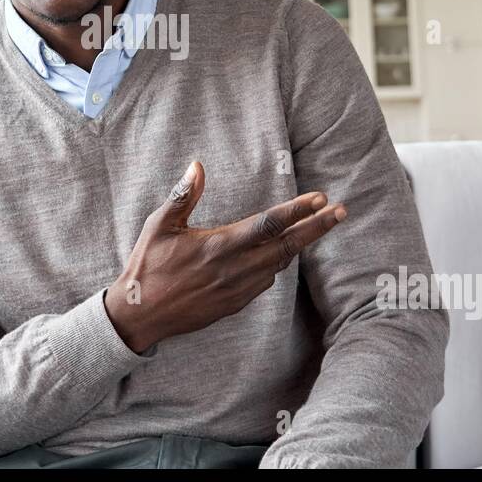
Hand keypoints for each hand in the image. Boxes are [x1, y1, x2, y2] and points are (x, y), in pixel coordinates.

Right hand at [104, 160, 345, 353]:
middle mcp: (235, 269)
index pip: (268, 224)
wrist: (140, 316)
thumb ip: (184, 195)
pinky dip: (278, 265)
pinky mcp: (235, 304)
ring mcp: (237, 290)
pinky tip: (281, 255)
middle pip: (287, 246)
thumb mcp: (160, 225)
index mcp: (219, 245)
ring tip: (318, 227)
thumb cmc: (147, 266)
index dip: (297, 210)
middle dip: (317, 228)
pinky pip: (265, 282)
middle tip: (341, 212)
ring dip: (300, 245)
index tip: (320, 198)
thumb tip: (198, 165)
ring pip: (279, 265)